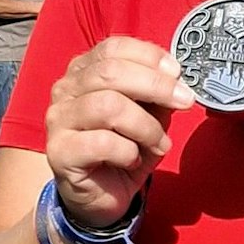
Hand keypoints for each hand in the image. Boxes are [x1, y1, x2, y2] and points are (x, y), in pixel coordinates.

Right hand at [45, 37, 194, 228]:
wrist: (99, 195)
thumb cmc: (123, 148)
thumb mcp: (148, 116)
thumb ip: (157, 95)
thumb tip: (177, 81)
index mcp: (85, 71)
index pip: (114, 48)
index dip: (149, 56)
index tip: (177, 72)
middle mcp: (66, 89)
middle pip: (111, 72)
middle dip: (156, 85)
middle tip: (184, 101)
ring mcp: (59, 120)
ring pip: (108, 106)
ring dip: (145, 126)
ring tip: (159, 143)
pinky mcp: (59, 152)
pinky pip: (102, 143)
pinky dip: (128, 151)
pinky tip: (132, 160)